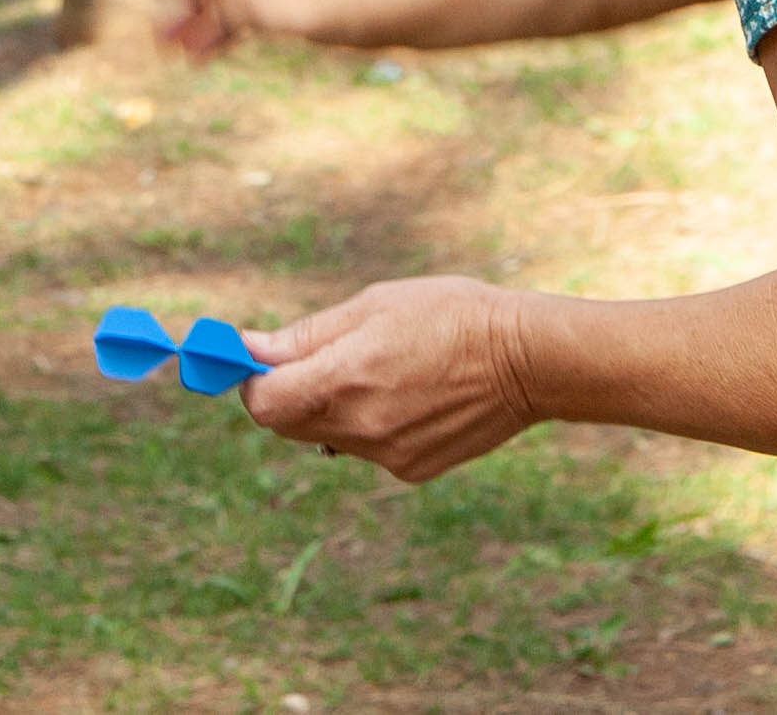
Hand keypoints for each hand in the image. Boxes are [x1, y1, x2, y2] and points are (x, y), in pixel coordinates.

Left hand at [245, 277, 538, 482]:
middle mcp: (361, 428)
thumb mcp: (375, 307)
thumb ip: (308, 335)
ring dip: (330, 407)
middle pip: (287, 424)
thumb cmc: (450, 316)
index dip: (251, 380)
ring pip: (327, 436)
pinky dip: (369, 424)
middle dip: (286, 393)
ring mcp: (387, 456)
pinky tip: (408, 395)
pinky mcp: (411, 470)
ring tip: (378, 371)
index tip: (256, 359)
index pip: (263, 404)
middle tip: (311, 359)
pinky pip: (367, 448)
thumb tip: (251, 348)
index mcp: (346, 380)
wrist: (525, 361)